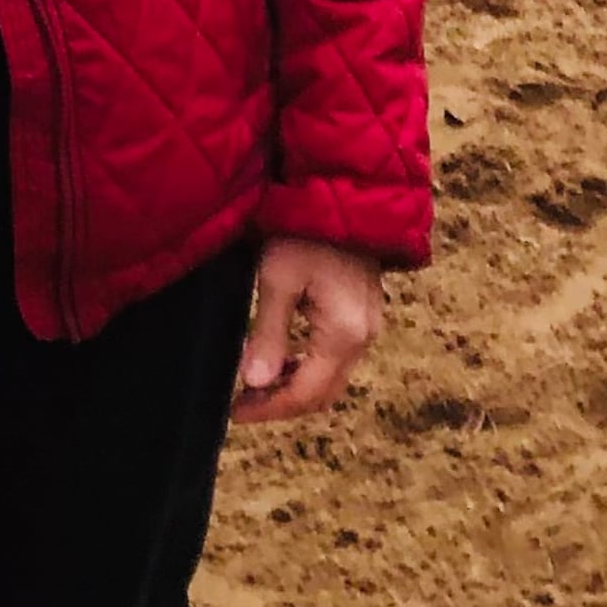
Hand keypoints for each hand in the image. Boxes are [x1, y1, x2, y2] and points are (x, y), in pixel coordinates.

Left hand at [233, 232, 380, 425]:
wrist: (346, 194)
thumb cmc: (306, 232)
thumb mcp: (277, 279)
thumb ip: (268, 334)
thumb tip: (254, 383)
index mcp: (343, 334)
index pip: (306, 393)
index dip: (270, 408)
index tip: (236, 412)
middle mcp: (364, 338)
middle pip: (324, 394)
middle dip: (282, 404)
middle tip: (243, 404)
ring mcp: (369, 327)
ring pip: (333, 379)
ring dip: (296, 388)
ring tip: (256, 385)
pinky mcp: (365, 315)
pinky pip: (339, 358)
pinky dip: (310, 368)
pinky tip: (283, 360)